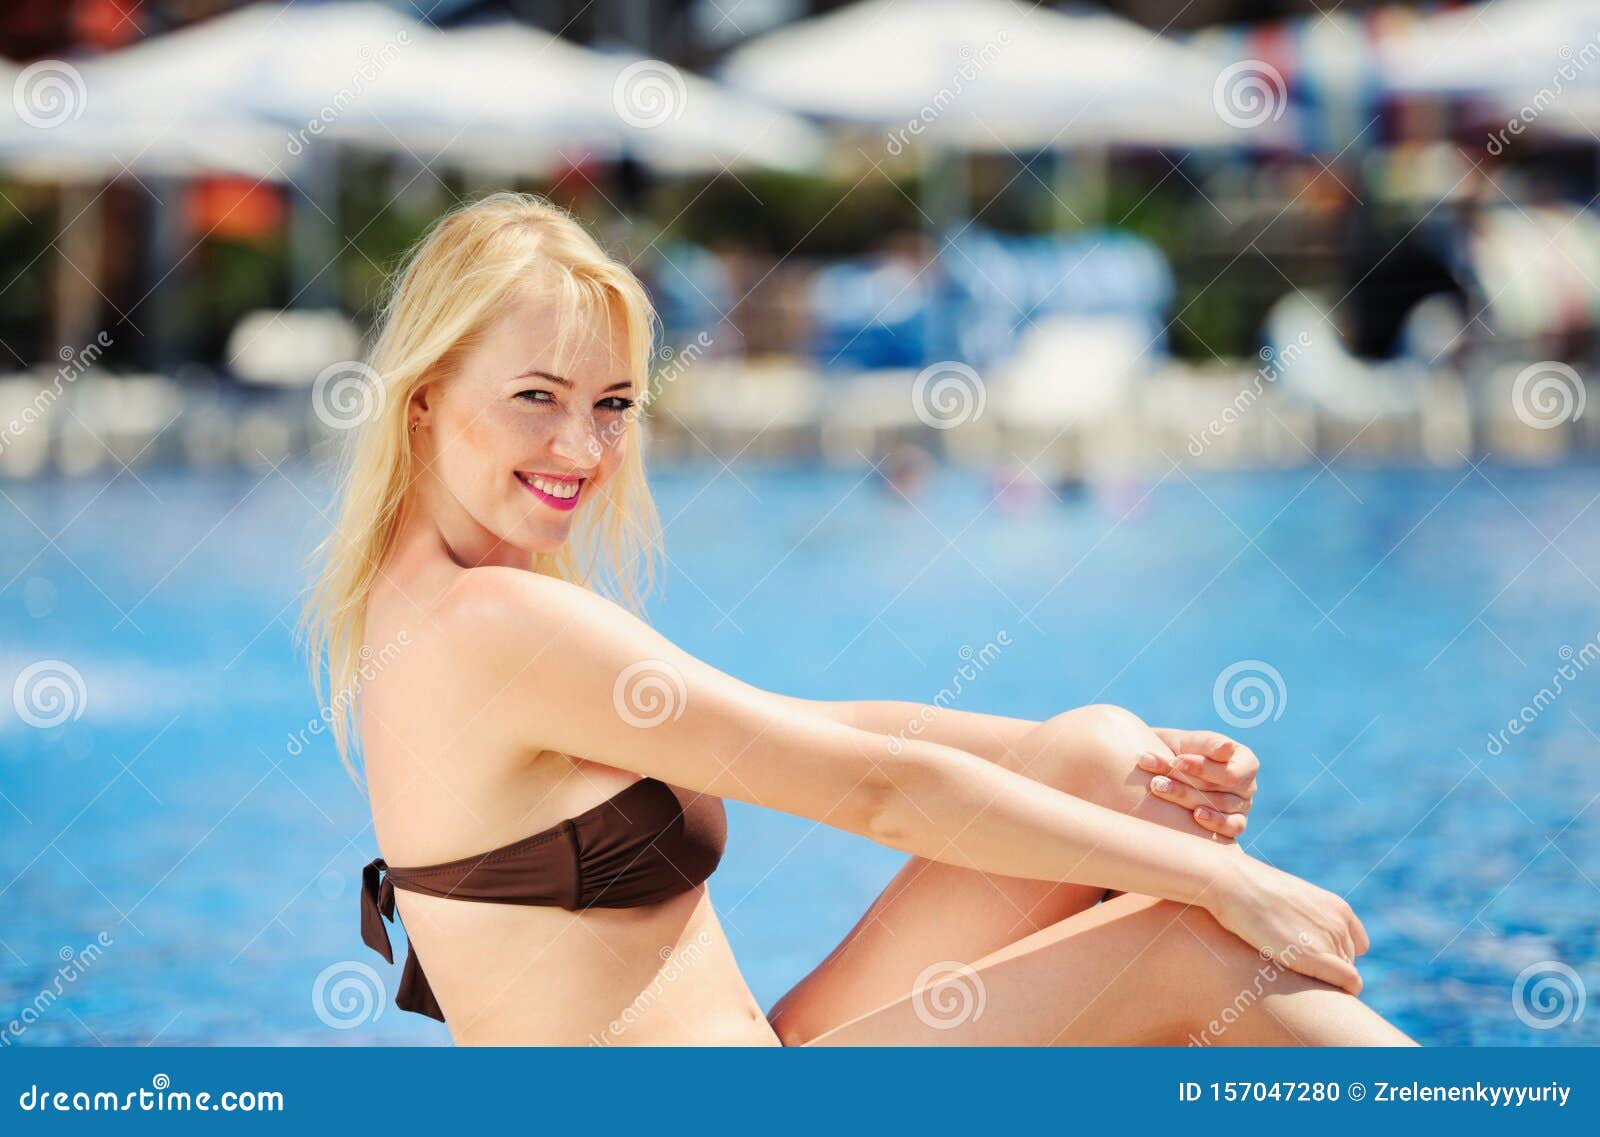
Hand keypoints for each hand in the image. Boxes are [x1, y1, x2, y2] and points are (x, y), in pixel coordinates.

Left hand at [1141, 728, 1258, 838]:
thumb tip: (1227, 747)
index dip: (1201, 767)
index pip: (1229, 770)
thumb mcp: (1193, 741)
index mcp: (1244, 760)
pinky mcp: (1234, 824)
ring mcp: (1242, 807)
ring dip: (1184, 796)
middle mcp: (1247, 785)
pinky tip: (1195, 815)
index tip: (1174, 761)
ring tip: (1157, 787)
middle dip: (1184, 780)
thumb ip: (1210, 744)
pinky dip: (1214, 822)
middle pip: (1219, 788)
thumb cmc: (1183, 750)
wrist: (1167, 767)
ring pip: (1217, 806)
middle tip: (1156, 777)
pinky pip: (1231, 828)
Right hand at [1210, 857, 1368, 994]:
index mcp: (1337, 907)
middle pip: (1348, 960)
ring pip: (1345, 973)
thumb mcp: (1288, 900)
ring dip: (1326, 979)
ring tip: (1294, 975)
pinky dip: (1343, 990)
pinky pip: (1349, 982)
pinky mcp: (1317, 956)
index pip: (1356, 944)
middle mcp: (1340, 923)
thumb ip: (1304, 919)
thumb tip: (1298, 937)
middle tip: (1297, 971)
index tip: (1315, 960)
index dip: (1338, 955)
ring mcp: (1331, 938)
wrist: (1234, 884)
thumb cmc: (1251, 891)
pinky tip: (1321, 994)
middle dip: (1329, 968)